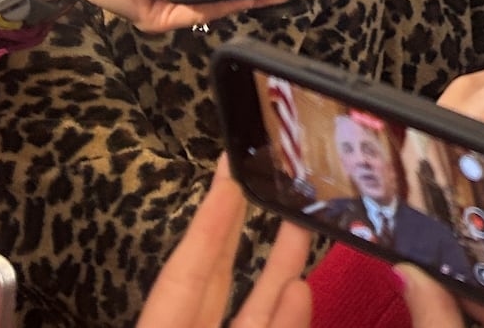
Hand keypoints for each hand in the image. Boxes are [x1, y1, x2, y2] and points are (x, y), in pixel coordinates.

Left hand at [137, 155, 312, 327]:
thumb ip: (248, 319)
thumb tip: (298, 287)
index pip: (181, 278)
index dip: (206, 227)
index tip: (228, 176)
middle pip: (210, 278)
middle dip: (232, 224)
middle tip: (251, 170)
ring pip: (253, 309)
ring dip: (279, 266)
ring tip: (302, 219)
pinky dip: (289, 317)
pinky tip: (302, 288)